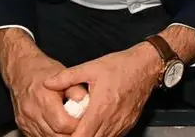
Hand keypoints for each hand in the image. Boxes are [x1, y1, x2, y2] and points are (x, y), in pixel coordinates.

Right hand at [5, 51, 88, 136]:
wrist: (22, 71)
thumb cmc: (44, 71)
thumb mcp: (64, 74)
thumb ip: (76, 90)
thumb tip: (85, 101)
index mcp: (44, 99)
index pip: (62, 124)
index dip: (76, 126)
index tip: (85, 121)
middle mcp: (33, 112)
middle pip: (54, 135)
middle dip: (70, 134)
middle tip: (81, 127)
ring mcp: (26, 121)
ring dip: (60, 136)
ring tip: (71, 128)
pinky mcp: (23, 126)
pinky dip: (50, 135)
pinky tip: (58, 130)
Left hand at [44, 43, 159, 136]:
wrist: (147, 65)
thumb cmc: (121, 65)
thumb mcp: (92, 67)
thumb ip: (67, 77)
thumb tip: (48, 83)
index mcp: (100, 108)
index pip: (81, 136)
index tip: (61, 132)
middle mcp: (112, 120)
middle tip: (69, 131)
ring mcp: (122, 124)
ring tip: (81, 130)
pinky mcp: (128, 124)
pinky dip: (103, 136)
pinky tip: (97, 128)